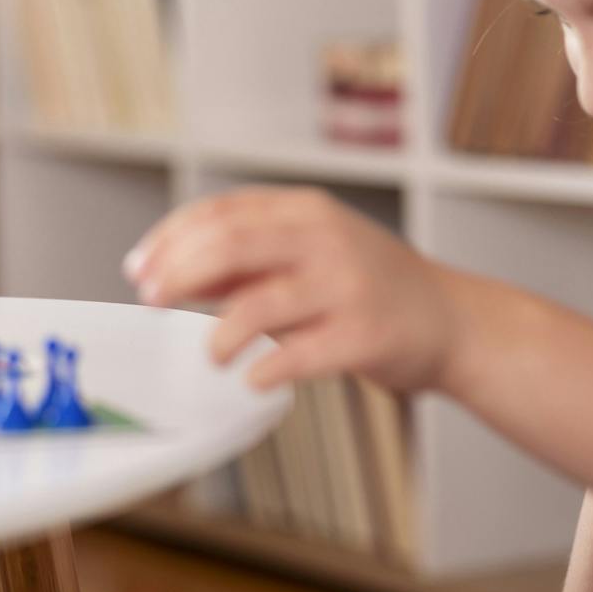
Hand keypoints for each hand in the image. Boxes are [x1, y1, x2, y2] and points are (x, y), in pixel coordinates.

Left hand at [123, 186, 469, 392]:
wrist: (453, 320)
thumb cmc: (368, 287)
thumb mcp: (308, 254)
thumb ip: (247, 260)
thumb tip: (171, 271)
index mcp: (305, 211)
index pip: (221, 213)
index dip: (171, 239)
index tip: (140, 269)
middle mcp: (326, 240)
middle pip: (232, 246)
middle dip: (179, 274)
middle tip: (153, 302)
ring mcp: (348, 286)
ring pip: (261, 304)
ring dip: (220, 334)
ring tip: (211, 355)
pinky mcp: (365, 335)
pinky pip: (301, 354)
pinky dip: (267, 370)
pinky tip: (253, 379)